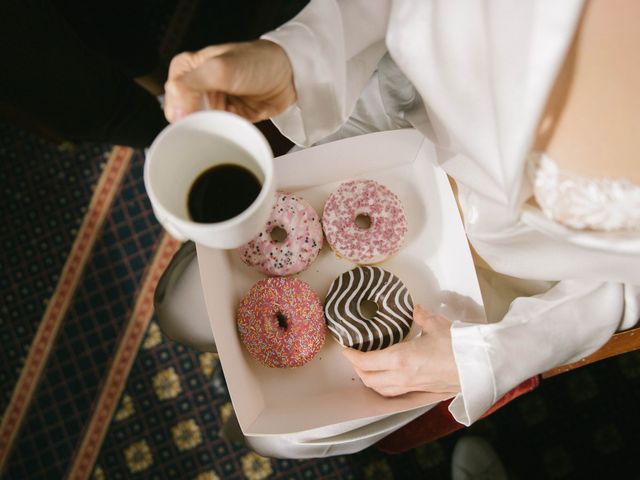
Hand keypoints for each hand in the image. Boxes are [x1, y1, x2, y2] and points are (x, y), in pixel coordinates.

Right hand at [164, 40, 296, 122]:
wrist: (289, 76)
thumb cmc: (257, 63)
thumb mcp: (218, 69)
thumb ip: (189, 86)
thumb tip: (175, 113)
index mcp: (187, 69)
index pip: (171, 96)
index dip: (181, 111)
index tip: (194, 119)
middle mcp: (198, 87)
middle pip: (184, 115)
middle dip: (195, 125)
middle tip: (209, 128)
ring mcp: (214, 103)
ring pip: (201, 126)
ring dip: (210, 131)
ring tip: (223, 128)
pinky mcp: (229, 117)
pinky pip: (219, 132)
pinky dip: (224, 135)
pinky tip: (231, 132)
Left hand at [342, 305, 459, 396]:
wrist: (481, 365)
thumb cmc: (458, 345)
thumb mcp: (435, 324)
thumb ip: (420, 316)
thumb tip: (414, 309)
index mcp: (400, 359)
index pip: (366, 362)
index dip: (352, 356)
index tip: (347, 349)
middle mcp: (402, 377)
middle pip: (369, 378)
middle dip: (357, 368)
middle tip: (354, 357)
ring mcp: (412, 387)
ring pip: (381, 390)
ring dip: (369, 380)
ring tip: (366, 370)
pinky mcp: (423, 392)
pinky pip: (396, 394)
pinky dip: (384, 388)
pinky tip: (387, 381)